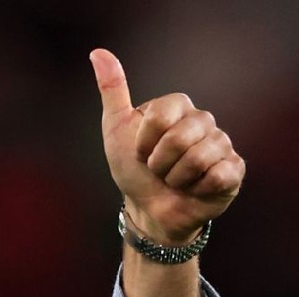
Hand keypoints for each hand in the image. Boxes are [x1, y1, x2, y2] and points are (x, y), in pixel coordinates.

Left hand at [91, 48, 243, 243]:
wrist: (147, 208)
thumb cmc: (133, 169)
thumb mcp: (116, 129)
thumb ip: (112, 91)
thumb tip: (98, 53)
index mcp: (178, 107)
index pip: (161, 114)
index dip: (144, 141)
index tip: (140, 151)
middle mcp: (203, 121)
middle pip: (179, 138)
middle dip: (158, 163)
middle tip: (157, 170)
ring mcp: (222, 144)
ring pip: (198, 159)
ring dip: (176, 178)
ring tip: (174, 180)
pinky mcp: (233, 170)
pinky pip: (218, 175)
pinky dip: (198, 189)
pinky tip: (194, 188)